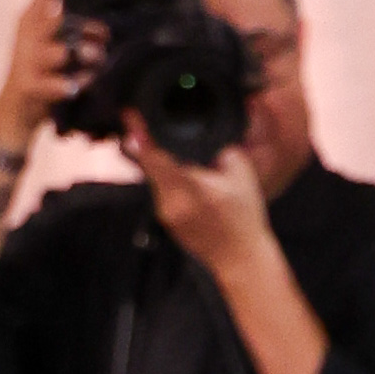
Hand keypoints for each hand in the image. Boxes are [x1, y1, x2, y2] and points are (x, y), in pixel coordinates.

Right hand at [0, 0, 98, 156]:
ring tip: (99, 63)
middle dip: (87, 27)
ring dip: (86, 57)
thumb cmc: (46, 75)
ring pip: (60, 51)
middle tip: (106, 37)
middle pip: (58, 18)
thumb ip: (74, 31)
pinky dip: (72, 86)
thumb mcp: (56, 46)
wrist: (16, 112)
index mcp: (30, 19)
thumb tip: (110, 25)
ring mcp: (25, 59)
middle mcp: (25, 34)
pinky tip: (79, 87)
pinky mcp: (28, 85)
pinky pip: (55, 83)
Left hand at [120, 115, 273, 286]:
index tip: (129, 114)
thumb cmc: (245, 219)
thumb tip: (204, 133)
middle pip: (149, 163)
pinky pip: (160, 191)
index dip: (140, 133)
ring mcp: (165, 213)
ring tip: (175, 156)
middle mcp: (172, 202)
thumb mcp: (242, 175)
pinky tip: (184, 180)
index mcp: (191, 188)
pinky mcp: (165, 220)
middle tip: (143, 121)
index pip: (156, 156)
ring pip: (153, 176)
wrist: (242, 260)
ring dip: (160, 162)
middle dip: (147, 142)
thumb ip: (222, 149)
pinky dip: (167, 180)